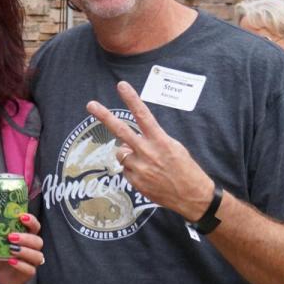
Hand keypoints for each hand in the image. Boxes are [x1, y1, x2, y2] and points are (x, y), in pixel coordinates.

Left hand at [0, 211, 43, 283]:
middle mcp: (33, 248)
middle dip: (26, 237)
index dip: (31, 221)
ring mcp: (32, 261)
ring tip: (11, 249)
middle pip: (37, 240)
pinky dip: (21, 265)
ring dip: (24, 251)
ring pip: (37, 255)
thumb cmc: (1, 254)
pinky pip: (30, 269)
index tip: (22, 217)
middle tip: (11, 236)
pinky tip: (11, 262)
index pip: (35, 226)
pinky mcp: (29, 272)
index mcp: (27, 235)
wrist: (1, 274)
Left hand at [86, 81, 213, 220]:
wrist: (192, 196)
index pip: (143, 115)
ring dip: (129, 154)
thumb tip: (128, 143)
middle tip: (90, 104)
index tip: (121, 86)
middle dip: (104, 116)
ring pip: (121, 153)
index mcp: (161, 141)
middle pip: (121, 131)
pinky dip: (133, 170)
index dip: (132, 99)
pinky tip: (148, 176)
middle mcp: (147, 152)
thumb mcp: (174, 148)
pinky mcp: (135, 181)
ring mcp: (139, 168)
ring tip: (148, 163)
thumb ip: (151, 141)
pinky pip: (126, 170)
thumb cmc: (185, 169)